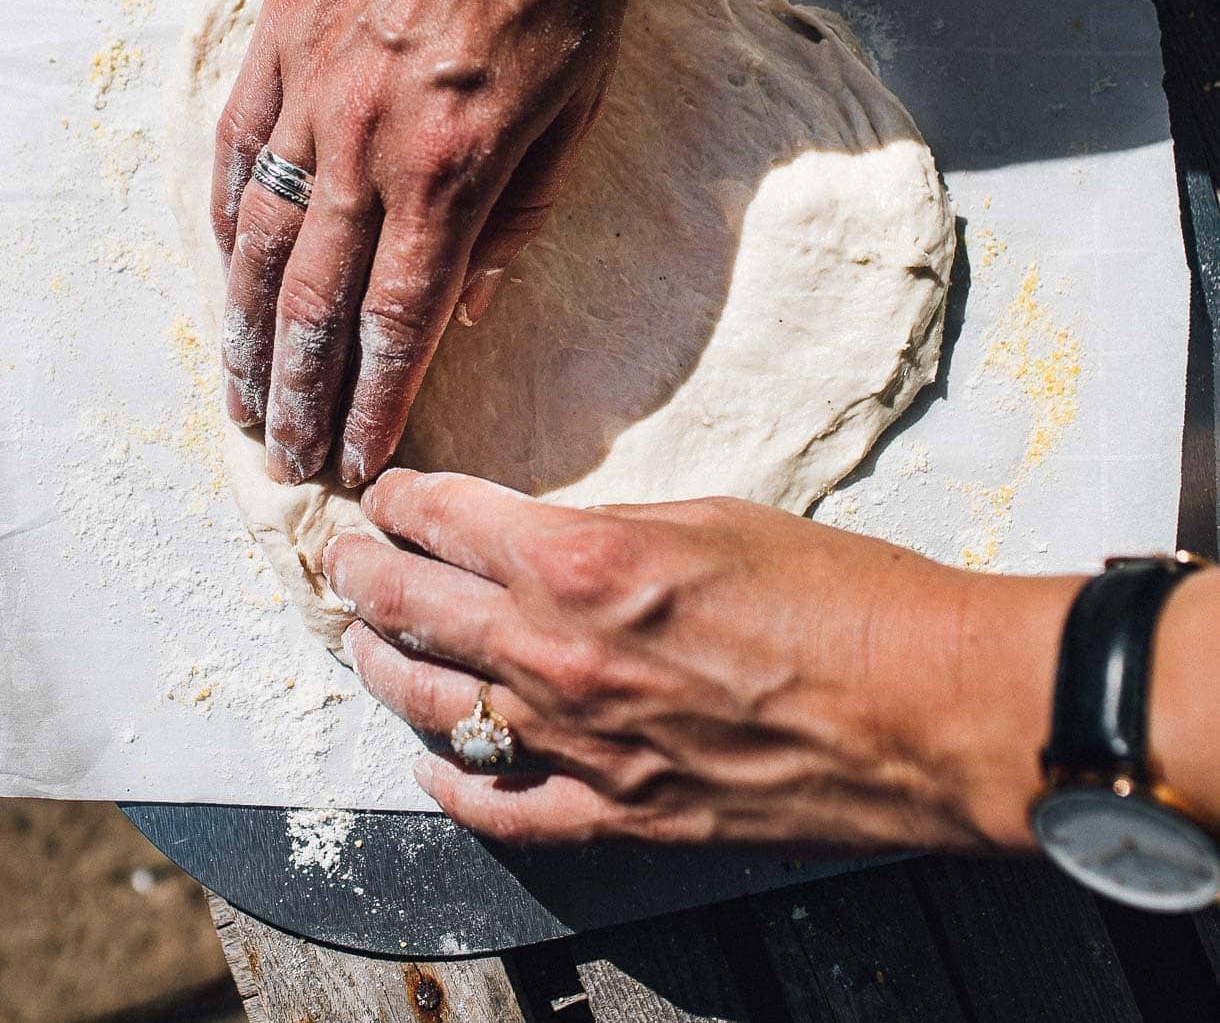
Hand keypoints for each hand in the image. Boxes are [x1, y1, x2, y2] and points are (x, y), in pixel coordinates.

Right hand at [211, 0, 652, 486]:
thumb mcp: (580, 109)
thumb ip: (517, 218)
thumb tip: (468, 304)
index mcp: (455, 166)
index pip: (396, 320)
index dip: (373, 403)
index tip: (357, 463)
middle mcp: (366, 139)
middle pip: (313, 302)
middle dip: (297, 396)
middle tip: (284, 462)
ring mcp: (310, 84)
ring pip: (256, 240)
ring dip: (246, 332)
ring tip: (240, 397)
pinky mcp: (279, 33)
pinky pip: (236, 152)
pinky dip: (225, 227)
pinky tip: (225, 278)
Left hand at [323, 470, 1079, 848]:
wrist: (925, 709)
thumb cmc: (841, 594)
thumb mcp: (716, 516)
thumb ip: (613, 529)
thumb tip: (553, 539)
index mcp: (580, 559)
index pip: (444, 518)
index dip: (399, 498)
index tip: (384, 492)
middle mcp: (557, 652)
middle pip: (412, 606)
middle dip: (357, 572)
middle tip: (335, 557)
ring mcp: (578, 744)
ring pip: (433, 704)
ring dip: (381, 666)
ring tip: (358, 643)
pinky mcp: (617, 814)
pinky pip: (499, 807)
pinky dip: (452, 782)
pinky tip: (429, 762)